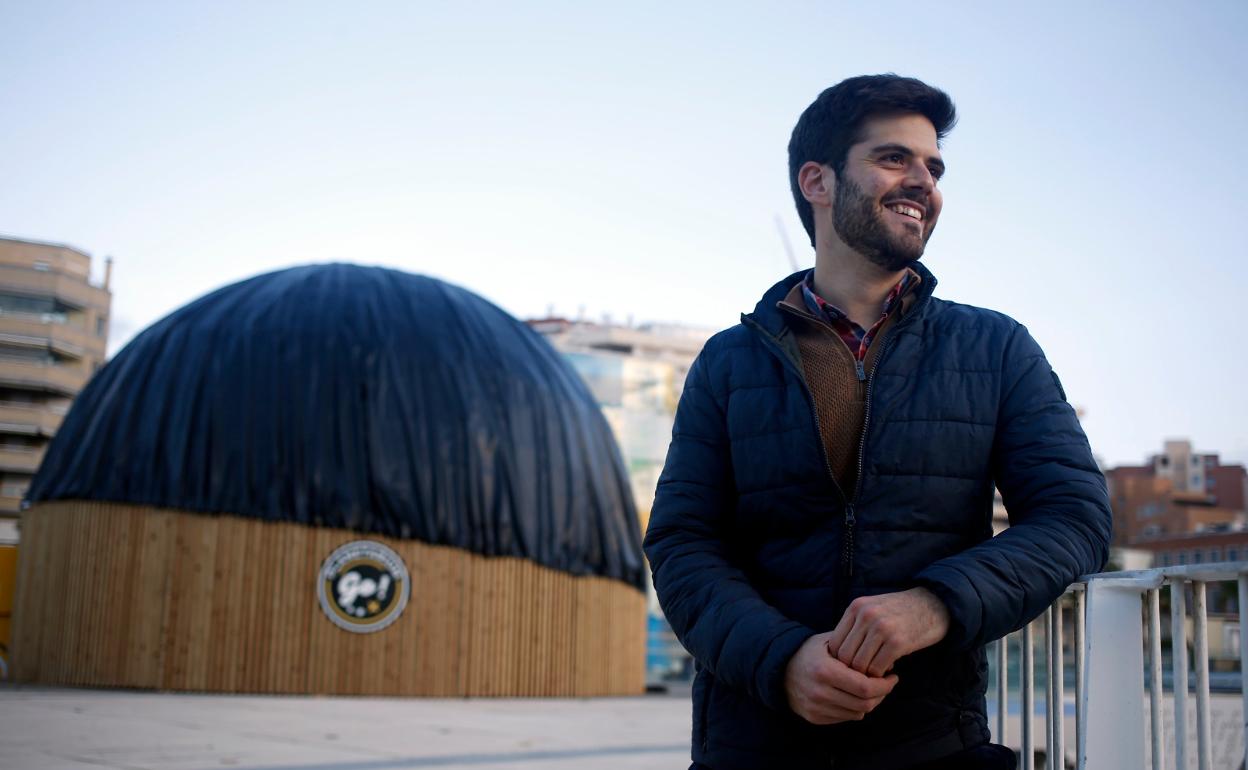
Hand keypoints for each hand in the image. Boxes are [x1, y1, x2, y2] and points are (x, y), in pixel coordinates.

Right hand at [784, 631, 898, 723]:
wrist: (779, 670)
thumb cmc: (810, 652)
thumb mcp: (829, 641)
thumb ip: (856, 647)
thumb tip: (886, 658)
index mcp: (825, 670)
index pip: (865, 687)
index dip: (884, 685)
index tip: (893, 676)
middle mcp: (819, 692)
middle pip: (865, 703)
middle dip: (882, 694)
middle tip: (887, 684)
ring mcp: (816, 708)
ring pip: (858, 713)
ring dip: (870, 702)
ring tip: (872, 689)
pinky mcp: (814, 718)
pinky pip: (846, 718)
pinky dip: (855, 709)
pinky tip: (855, 696)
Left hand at [826, 588, 950, 676]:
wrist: (935, 604)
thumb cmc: (900, 611)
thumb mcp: (873, 608)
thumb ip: (855, 626)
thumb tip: (837, 657)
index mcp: (856, 607)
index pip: (834, 642)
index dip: (839, 660)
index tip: (851, 666)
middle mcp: (866, 615)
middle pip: (845, 656)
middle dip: (852, 671)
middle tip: (863, 675)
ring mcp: (881, 628)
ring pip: (860, 665)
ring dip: (867, 675)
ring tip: (876, 673)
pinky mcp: (897, 642)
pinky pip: (878, 668)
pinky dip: (881, 675)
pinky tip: (889, 671)